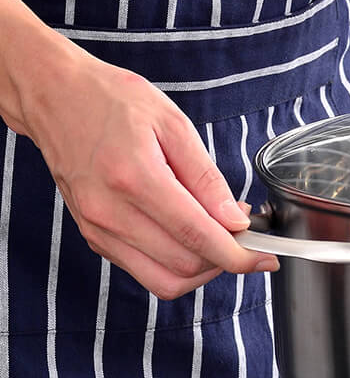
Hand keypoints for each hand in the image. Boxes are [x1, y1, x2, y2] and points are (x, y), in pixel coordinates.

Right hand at [20, 43, 276, 299]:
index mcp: (134, 178)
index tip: (265, 258)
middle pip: (184, 265)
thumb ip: (207, 177)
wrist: (56, 98)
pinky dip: (175, 263)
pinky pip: (143, 270)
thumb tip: (235, 219)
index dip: (238, 255)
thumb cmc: (113, 102)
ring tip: (219, 237)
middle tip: (244, 233)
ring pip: (164, 280)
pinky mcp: (94, 236)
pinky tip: (190, 234)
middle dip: (225, 259)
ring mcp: (97, 229)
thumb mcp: (173, 124)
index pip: (197, 236)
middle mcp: (110, 212)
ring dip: (202, 269)